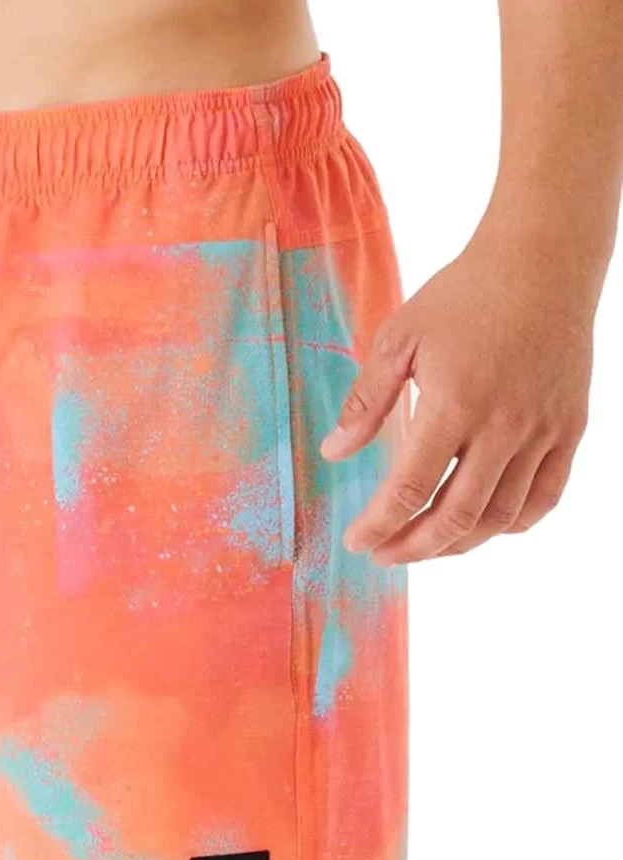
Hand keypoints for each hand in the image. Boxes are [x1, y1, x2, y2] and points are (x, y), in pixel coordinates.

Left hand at [320, 229, 593, 563]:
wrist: (543, 261)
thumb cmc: (463, 295)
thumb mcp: (399, 339)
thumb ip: (366, 402)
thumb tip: (334, 453)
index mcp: (454, 404)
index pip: (409, 488)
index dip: (379, 525)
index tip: (358, 541)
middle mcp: (503, 426)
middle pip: (456, 516)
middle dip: (413, 547)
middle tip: (384, 555)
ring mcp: (542, 432)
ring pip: (500, 516)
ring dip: (458, 543)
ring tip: (425, 546)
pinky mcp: (569, 429)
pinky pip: (544, 497)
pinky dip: (510, 524)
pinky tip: (480, 527)